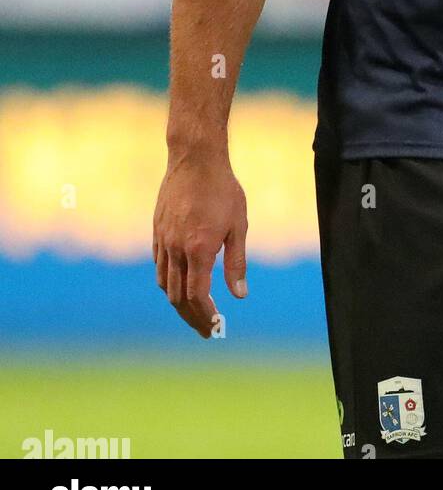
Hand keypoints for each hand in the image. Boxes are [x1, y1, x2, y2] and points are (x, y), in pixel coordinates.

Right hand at [153, 150, 247, 337]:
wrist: (194, 159)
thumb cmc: (222, 190)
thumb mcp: (238, 225)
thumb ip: (236, 262)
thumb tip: (239, 295)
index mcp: (199, 249)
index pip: (197, 295)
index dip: (205, 315)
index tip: (216, 325)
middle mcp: (177, 249)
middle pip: (178, 297)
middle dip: (192, 317)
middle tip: (207, 330)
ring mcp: (163, 241)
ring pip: (165, 284)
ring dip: (178, 303)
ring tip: (194, 313)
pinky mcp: (156, 232)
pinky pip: (159, 266)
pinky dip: (169, 282)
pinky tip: (180, 285)